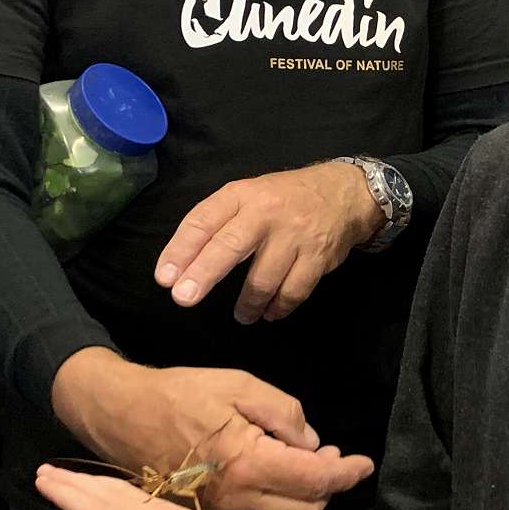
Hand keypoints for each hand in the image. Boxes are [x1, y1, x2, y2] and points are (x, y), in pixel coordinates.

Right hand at [37, 466, 279, 509]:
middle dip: (68, 479)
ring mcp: (157, 508)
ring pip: (115, 488)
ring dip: (88, 480)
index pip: (82, 504)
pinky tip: (113, 490)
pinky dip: (111, 485)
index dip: (59, 491)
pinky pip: (132, 491)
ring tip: (68, 476)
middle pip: (95, 490)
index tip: (38, 479)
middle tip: (43, 470)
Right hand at [51, 350, 372, 509]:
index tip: (364, 463)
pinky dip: (278, 503)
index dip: (348, 472)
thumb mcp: (239, 385)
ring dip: (305, 496)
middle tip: (330, 456)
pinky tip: (275, 475)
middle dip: (329, 486)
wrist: (121, 416)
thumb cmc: (179, 394)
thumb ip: (285, 414)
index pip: (317, 480)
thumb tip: (311, 444)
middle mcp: (239, 500)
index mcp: (249, 465)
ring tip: (304, 462)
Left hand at [155, 162, 384, 324]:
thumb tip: (183, 265)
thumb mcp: (249, 196)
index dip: (181, 250)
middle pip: (230, 246)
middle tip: (184, 299)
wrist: (344, 194)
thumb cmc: (284, 200)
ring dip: (248, 304)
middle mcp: (266, 211)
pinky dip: (279, 307)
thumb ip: (219, 224)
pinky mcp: (318, 256)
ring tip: (242, 316)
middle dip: (204, 274)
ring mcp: (295, 235)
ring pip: (263, 278)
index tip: (164, 277)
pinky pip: (293, 290)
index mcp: (241, 195)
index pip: (203, 220)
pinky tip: (271, 313)